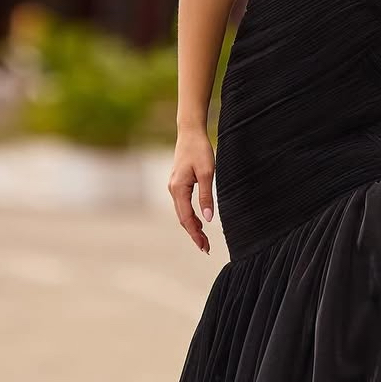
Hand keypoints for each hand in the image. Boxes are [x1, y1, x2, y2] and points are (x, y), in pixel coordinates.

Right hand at [169, 126, 215, 252]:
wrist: (189, 133)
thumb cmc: (200, 150)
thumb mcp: (208, 173)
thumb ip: (207, 196)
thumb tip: (208, 219)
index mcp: (179, 189)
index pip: (186, 218)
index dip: (195, 234)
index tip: (204, 247)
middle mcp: (173, 189)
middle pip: (182, 218)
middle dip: (194, 234)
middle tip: (206, 248)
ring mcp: (173, 187)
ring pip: (182, 213)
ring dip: (192, 226)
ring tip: (204, 239)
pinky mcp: (177, 184)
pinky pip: (182, 205)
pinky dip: (190, 216)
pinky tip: (199, 222)